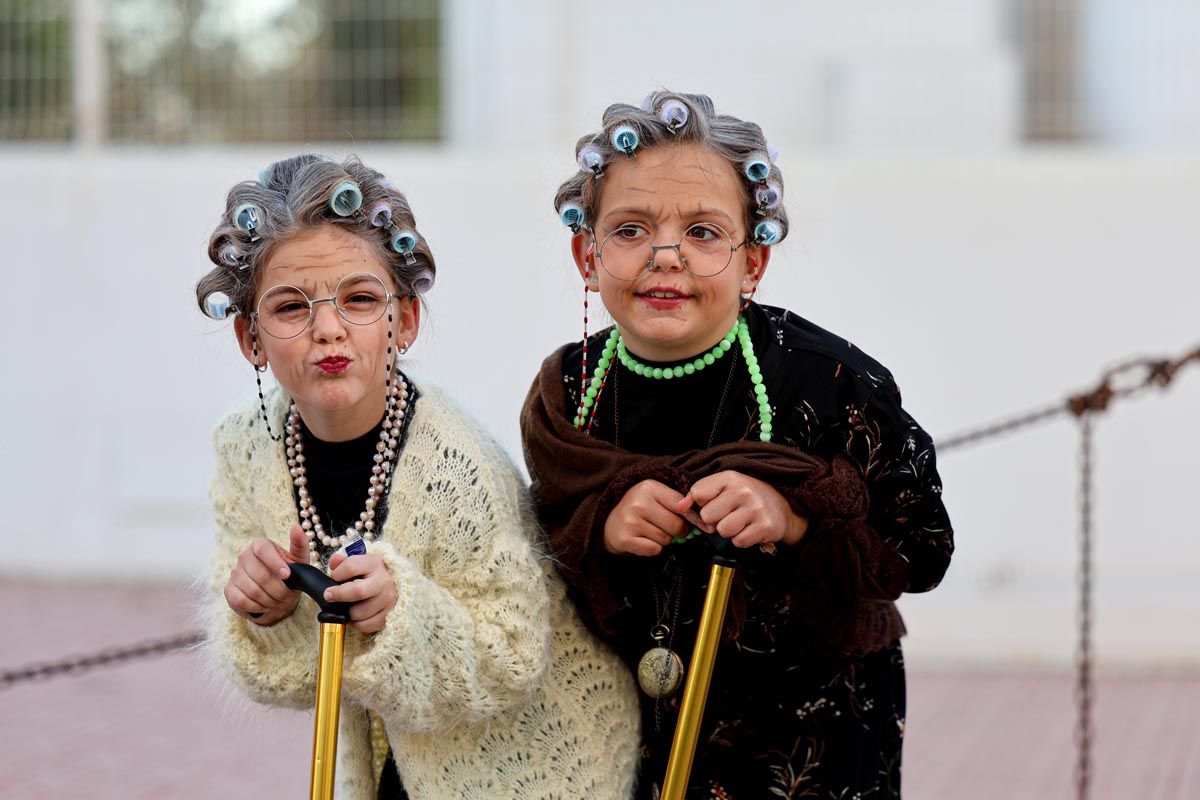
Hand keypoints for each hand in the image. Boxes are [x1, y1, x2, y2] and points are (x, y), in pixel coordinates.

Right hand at [224, 524, 309, 625]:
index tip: (287, 575)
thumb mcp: (298, 559)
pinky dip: (257, 607)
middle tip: (287, 596)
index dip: (275, 563)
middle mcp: (244, 556)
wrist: (277, 593)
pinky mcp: (229, 589)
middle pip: (260, 575)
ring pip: (252, 590)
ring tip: (278, 601)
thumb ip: (299, 544)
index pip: (263, 550)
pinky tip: (265, 606)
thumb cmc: (289, 574)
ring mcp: (235, 573)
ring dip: (269, 600)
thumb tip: (296, 527)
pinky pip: (241, 601)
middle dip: (278, 590)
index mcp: (260, 545)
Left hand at [324, 551, 398, 633]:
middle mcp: (383, 581)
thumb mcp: (359, 563)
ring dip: (348, 612)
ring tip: (347, 606)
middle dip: (339, 595)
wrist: (393, 583)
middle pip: (358, 592)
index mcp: (374, 564)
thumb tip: (334, 561)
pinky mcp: (388, 614)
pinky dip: (357, 623)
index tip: (333, 577)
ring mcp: (387, 599)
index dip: (337, 574)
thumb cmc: (370, 573)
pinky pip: (366, 625)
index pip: (351, 567)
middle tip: (328, 596)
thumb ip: (343, 562)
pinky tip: (356, 616)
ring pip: (359, 612)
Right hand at [603, 479, 712, 556]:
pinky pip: (654, 550)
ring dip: (663, 540)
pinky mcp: (625, 538)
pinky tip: (644, 540)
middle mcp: (639, 502)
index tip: (702, 525)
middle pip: (677, 525)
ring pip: (666, 539)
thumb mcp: (656, 497)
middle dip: (679, 531)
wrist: (609, 523)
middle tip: (669, 528)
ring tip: (651, 531)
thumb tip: (705, 524)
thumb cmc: (639, 510)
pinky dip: (652, 548)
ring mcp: (631, 521)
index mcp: (649, 487)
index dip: (694, 518)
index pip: (682, 505)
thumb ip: (679, 505)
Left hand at [679, 470, 808, 548]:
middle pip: (708, 516)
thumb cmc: (747, 498)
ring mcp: (755, 509)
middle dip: (714, 521)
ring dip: (728, 532)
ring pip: (722, 530)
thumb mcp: (725, 487)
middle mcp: (743, 491)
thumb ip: (699, 494)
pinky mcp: (764, 527)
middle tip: (728, 516)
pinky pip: (738, 542)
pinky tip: (748, 530)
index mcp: (730, 478)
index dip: (701, 504)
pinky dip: (741, 540)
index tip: (711, 504)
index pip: (698, 494)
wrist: (783, 507)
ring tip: (739, 523)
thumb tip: (679, 506)